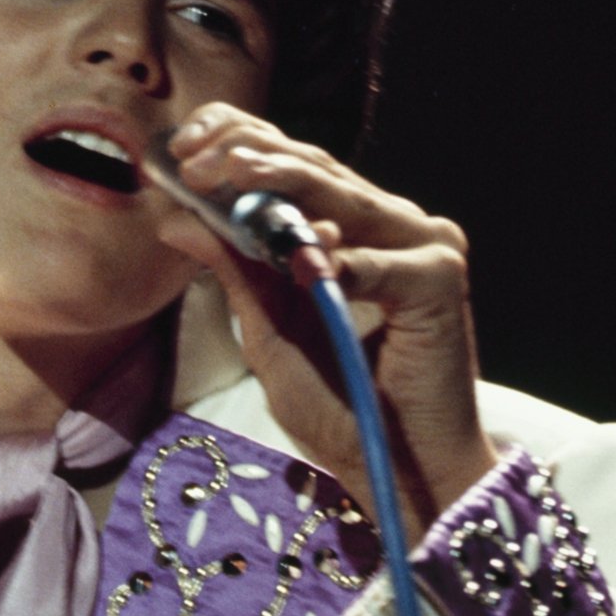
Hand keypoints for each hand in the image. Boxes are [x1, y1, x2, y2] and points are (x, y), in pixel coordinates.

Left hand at [151, 106, 497, 535]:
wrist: (396, 470)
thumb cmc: (339, 408)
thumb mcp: (270, 335)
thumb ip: (235, 274)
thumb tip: (175, 221)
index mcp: (349, 231)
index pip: (294, 168)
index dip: (239, 145)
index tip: (181, 147)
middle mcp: (388, 227)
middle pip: (316, 169)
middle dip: (251, 155)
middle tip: (195, 155)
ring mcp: (420, 247)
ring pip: (345, 198)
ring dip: (287, 182)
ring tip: (236, 171)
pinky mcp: (441, 280)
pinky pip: (381, 259)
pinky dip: (344, 257)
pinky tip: (307, 251)